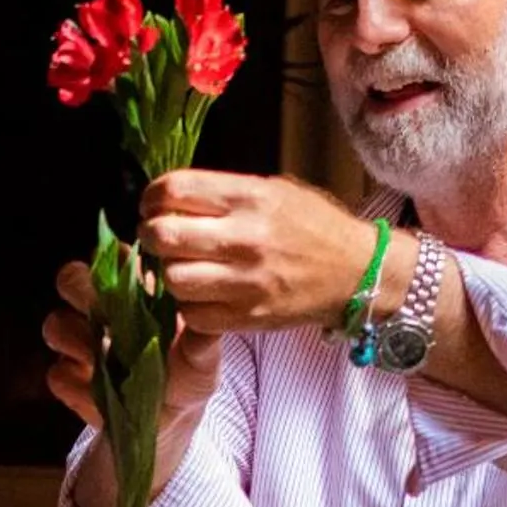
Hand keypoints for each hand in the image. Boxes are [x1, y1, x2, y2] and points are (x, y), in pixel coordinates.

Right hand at [44, 260, 223, 506]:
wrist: (165, 424)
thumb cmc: (187, 378)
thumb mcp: (203, 363)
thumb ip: (202, 343)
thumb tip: (207, 322)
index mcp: (133, 289)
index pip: (110, 253)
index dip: (114, 261)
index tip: (132, 281)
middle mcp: (99, 308)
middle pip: (69, 278)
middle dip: (83, 295)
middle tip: (108, 319)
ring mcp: (78, 341)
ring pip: (55, 324)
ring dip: (78, 343)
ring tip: (107, 363)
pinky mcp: (67, 378)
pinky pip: (57, 375)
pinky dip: (79, 389)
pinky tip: (106, 401)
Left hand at [138, 170, 378, 334]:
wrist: (356, 271)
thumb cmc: (313, 225)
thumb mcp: (274, 190)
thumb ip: (225, 194)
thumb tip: (174, 200)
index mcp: (248, 198)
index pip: (175, 190)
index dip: (152, 197)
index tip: (152, 205)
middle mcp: (244, 238)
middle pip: (163, 236)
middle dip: (150, 235)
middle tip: (157, 237)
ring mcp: (245, 282)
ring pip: (173, 279)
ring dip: (169, 272)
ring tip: (184, 266)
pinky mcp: (247, 317)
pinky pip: (192, 314)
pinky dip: (188, 304)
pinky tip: (202, 293)